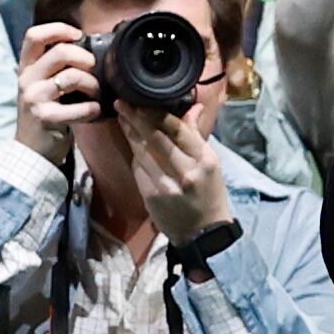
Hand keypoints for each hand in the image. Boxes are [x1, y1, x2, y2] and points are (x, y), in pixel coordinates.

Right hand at [16, 23, 100, 163]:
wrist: (32, 150)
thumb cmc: (45, 114)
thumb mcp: (42, 85)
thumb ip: (55, 67)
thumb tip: (86, 48)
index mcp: (26, 68)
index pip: (34, 35)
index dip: (58, 29)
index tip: (78, 36)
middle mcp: (27, 79)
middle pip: (60, 52)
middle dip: (85, 58)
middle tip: (94, 70)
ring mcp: (34, 98)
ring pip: (71, 77)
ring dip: (92, 84)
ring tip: (96, 94)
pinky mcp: (45, 117)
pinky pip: (77, 108)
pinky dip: (92, 109)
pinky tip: (95, 111)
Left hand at [119, 106, 233, 243]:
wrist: (204, 232)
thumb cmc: (210, 193)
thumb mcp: (211, 163)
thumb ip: (196, 135)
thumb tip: (192, 107)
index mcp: (205, 160)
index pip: (177, 130)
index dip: (155, 114)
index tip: (140, 101)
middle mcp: (186, 172)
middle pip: (156, 138)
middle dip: (136, 119)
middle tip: (122, 103)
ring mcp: (167, 185)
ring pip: (143, 152)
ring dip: (130, 133)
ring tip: (122, 116)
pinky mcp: (151, 197)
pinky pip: (138, 169)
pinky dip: (135, 155)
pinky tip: (131, 143)